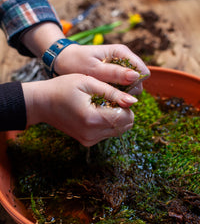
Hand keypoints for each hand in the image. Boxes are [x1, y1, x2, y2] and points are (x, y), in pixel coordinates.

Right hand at [22, 74, 136, 145]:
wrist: (42, 103)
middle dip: (123, 111)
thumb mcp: (88, 82)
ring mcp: (89, 140)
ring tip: (99, 104)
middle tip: (108, 99)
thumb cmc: (63, 88)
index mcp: (92, 119)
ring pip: (118, 130)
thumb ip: (112, 92)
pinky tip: (95, 111)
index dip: (126, 105)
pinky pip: (107, 133)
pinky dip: (107, 122)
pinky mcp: (87, 141)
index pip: (126, 117)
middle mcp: (92, 134)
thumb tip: (133, 102)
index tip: (115, 95)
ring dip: (115, 117)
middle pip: (125, 126)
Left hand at [55, 43, 149, 94]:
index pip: (143, 71)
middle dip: (129, 90)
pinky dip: (116, 92)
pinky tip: (105, 95)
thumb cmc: (76, 63)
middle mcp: (124, 59)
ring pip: (131, 85)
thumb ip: (114, 73)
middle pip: (138, 80)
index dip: (136, 84)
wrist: (62, 61)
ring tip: (106, 96)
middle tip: (111, 95)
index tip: (123, 93)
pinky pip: (122, 86)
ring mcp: (119, 67)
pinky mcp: (114, 75)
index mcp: (122, 52)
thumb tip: (136, 76)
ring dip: (122, 92)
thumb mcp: (94, 69)